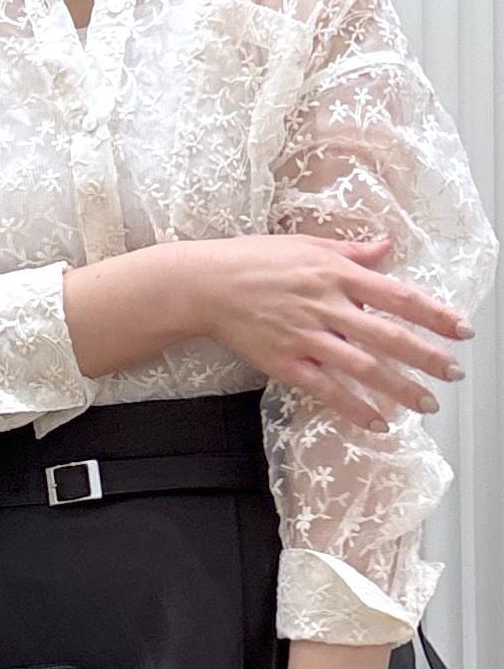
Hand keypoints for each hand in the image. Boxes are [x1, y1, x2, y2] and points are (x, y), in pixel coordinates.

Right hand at [184, 232, 472, 431]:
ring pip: (363, 368)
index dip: (434, 315)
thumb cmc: (254, 260)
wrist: (207, 285)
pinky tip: (377, 422)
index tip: (462, 329)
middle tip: (455, 372)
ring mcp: (306, 337)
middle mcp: (327, 306)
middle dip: (427, 356)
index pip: (398, 296)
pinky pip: (326, 389)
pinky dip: (354, 407)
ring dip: (399, 388)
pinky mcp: (286, 362)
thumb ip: (351, 251)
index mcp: (336, 274)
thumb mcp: (307, 245)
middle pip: (388, 336)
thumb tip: (386, 248)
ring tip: (427, 403)